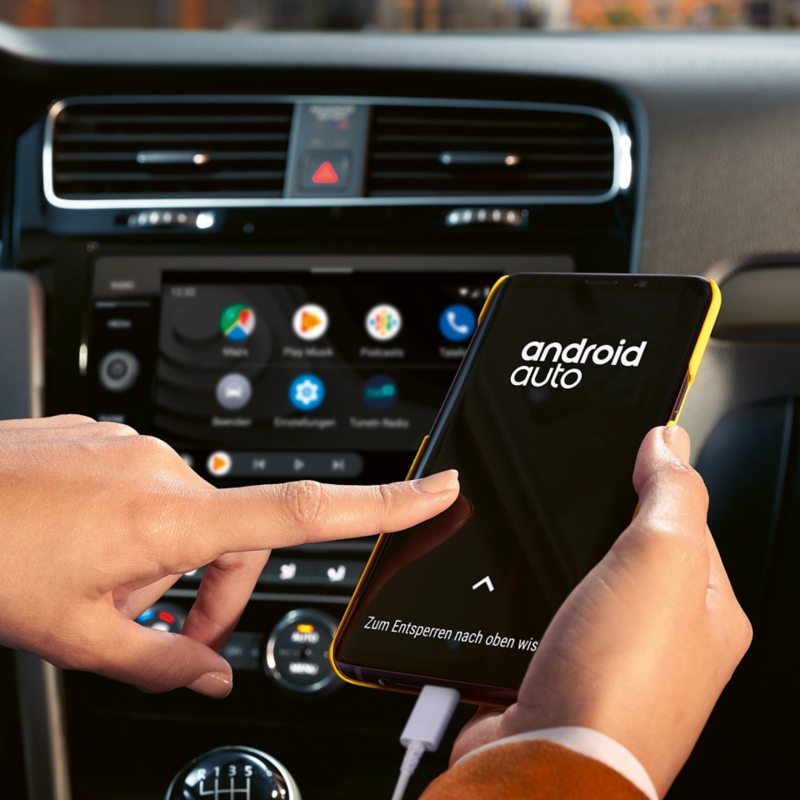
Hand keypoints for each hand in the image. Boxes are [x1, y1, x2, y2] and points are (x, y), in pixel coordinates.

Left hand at [0, 415, 458, 696]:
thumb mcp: (75, 637)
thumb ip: (159, 662)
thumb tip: (213, 678)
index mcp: (171, 518)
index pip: (305, 512)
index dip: (384, 503)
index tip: (437, 487)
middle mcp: (166, 469)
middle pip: (238, 540)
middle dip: (212, 595)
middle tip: (161, 635)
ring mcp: (136, 446)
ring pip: (189, 516)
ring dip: (165, 562)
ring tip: (102, 585)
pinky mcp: (110, 436)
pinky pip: (150, 486)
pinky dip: (135, 526)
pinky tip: (84, 544)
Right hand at [450, 426, 751, 796]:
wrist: (546, 759)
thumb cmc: (616, 681)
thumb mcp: (661, 558)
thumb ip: (672, 493)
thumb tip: (671, 442)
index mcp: (707, 610)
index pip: (690, 521)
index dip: (656, 480)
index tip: (628, 450)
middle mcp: (666, 639)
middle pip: (632, 551)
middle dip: (600, 526)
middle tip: (576, 513)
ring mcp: (612, 657)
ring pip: (584, 580)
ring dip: (561, 564)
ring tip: (548, 555)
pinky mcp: (564, 669)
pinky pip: (548, 613)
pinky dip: (532, 597)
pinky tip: (524, 593)